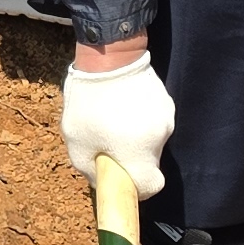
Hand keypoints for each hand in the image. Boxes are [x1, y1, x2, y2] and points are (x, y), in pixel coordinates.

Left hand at [60, 49, 174, 196]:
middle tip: (107, 141)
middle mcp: (159, 139)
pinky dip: (139, 119)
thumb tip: (102, 181)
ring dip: (134, 137)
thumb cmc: (89, 102)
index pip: (151, 187)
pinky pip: (152, 121)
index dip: (136, 188)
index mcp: (140, 154)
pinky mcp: (166, 101)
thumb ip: (90, 169)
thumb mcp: (77, 141)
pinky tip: (122, 103)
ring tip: (112, 117)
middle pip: (148, 162)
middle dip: (129, 158)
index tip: (121, 178)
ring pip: (150, 140)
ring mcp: (166, 118)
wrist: (110, 56)